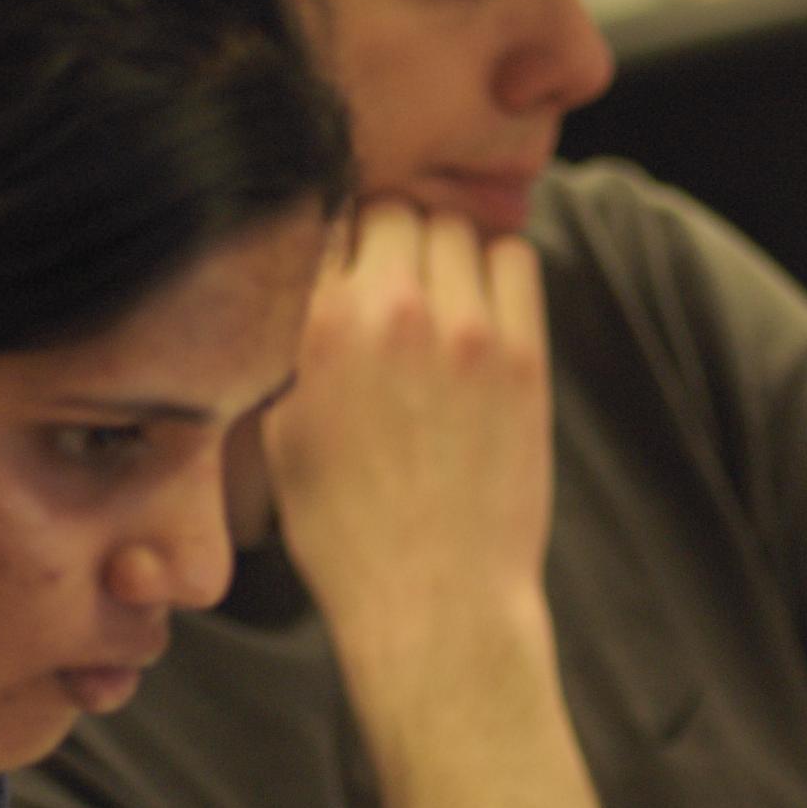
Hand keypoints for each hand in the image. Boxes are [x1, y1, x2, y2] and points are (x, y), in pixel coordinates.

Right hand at [261, 200, 558, 663]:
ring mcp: (466, 331)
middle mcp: (391, 315)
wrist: (434, 597)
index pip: (327, 221)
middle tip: (392, 283)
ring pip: (458, 227)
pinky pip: (516, 259)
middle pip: (396, 210)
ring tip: (438, 297)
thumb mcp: (283, 432)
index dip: (334, 240)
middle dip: (389, 238)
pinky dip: (496, 269)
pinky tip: (481, 310)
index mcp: (319, 331)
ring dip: (444, 249)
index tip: (343, 264)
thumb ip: (296, 344)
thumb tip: (311, 284)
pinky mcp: (523, 354)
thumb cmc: (348, 529)